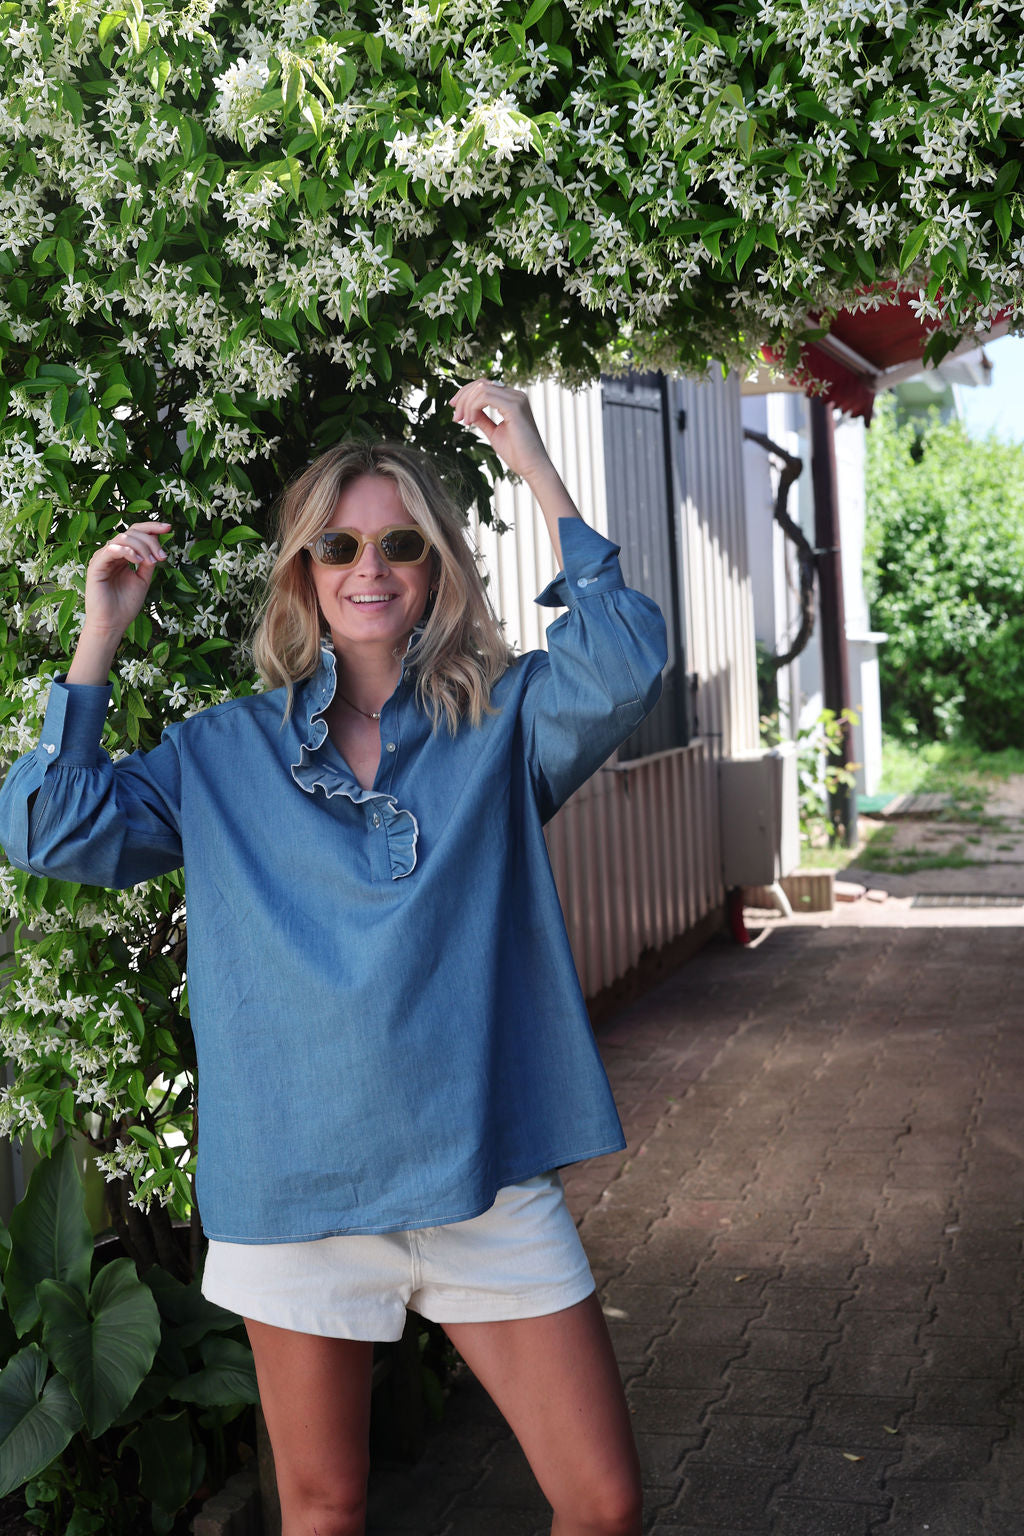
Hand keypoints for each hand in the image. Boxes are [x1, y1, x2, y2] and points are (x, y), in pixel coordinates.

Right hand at [82, 521, 170, 640]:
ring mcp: (103, 558)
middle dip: (150, 540)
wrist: (113, 624)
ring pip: (122, 538)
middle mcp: (112, 554)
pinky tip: (138, 560)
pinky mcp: (95, 566)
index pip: (136, 533)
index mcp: (123, 556)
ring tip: (151, 561)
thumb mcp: (143, 579)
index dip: (152, 528)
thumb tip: (158, 546)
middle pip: (131, 532)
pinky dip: (126, 551)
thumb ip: (149, 562)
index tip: (169, 528)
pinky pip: (110, 550)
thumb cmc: (126, 605)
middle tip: (162, 556)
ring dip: (142, 547)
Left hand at [449, 380, 552, 482]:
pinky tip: (469, 422)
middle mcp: (516, 395)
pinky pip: (485, 397)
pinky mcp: (514, 406)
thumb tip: (468, 411)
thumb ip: (482, 419)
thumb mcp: (494, 433)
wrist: (532, 467)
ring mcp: (516, 399)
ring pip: (481, 388)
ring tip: (463, 422)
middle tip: (455, 417)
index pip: (485, 386)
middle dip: (463, 397)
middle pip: (481, 384)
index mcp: (513, 400)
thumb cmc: (517, 453)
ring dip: (466, 404)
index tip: (455, 411)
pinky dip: (472, 407)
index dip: (466, 395)